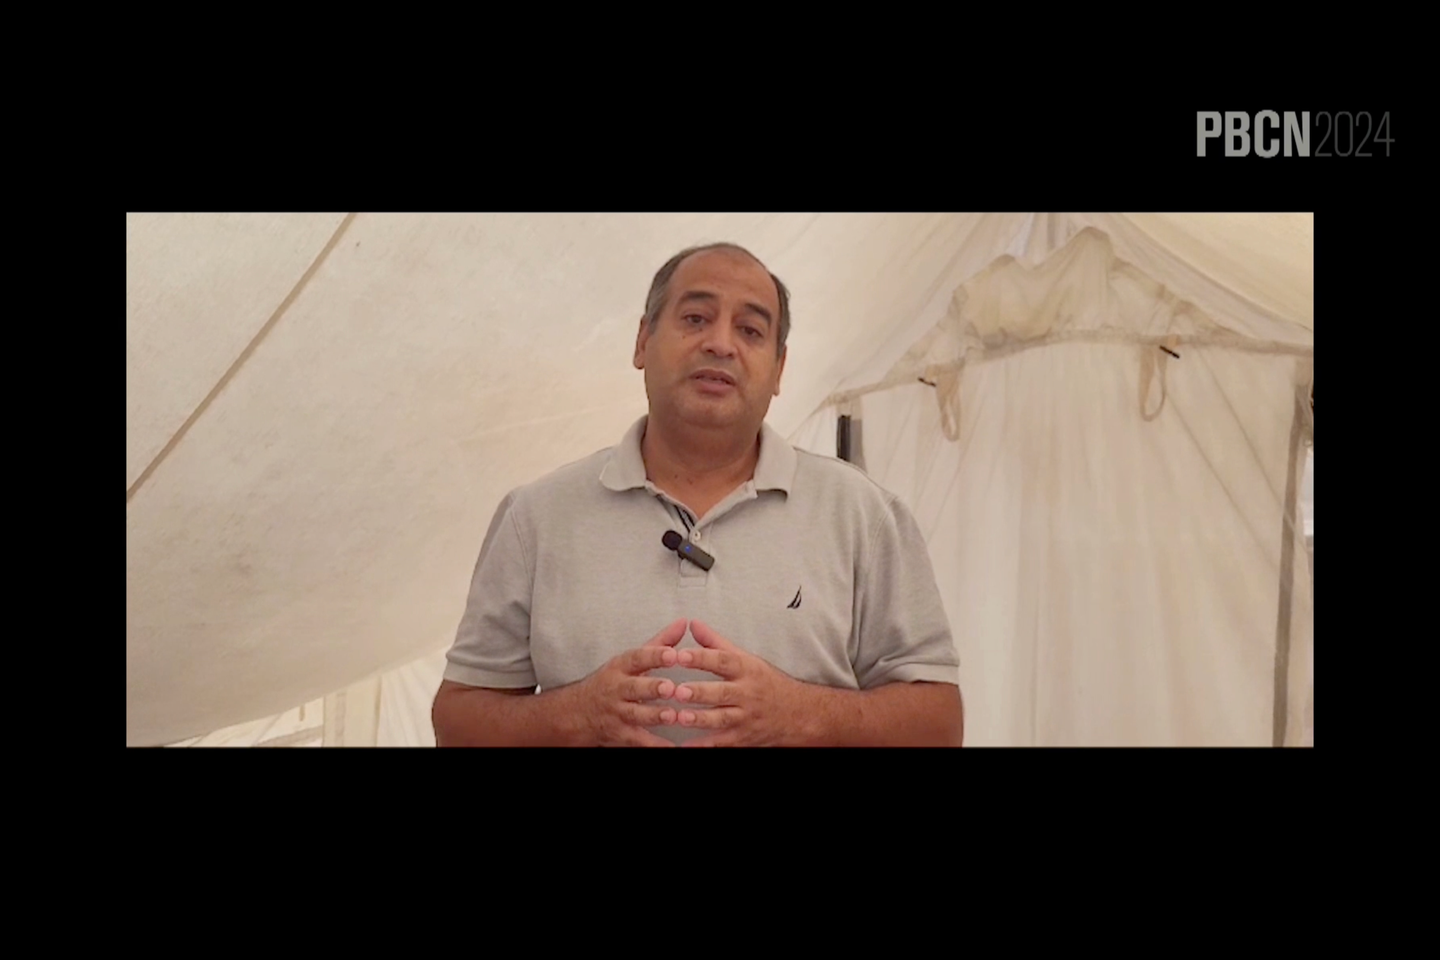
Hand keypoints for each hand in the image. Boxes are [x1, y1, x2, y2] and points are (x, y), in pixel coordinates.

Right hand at [570, 618, 687, 746]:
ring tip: (672, 716)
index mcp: (621, 667)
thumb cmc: (612, 682)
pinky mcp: (621, 734)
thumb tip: (683, 623)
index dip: (654, 656)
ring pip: (636, 714)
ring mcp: (617, 713)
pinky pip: (639, 740)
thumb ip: (659, 643)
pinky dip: (655, 745)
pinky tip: (672, 747)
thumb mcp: (630, 660)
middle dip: (652, 687)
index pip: (637, 658)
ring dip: (654, 715)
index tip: (672, 654)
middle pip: (634, 687)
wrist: (577, 713)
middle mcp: (617, 689)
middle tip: (670, 687)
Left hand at [669, 620, 811, 746]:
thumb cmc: (767, 683)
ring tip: (680, 717)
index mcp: (746, 670)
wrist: (798, 714)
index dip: (702, 657)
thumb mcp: (746, 659)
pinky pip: (722, 744)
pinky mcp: (743, 738)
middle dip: (700, 692)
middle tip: (677, 690)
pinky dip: (705, 746)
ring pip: (721, 719)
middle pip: (722, 692)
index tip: (681, 655)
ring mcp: (745, 718)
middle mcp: (747, 694)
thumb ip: (716, 643)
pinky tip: (686, 747)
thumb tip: (693, 623)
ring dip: (700, 719)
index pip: (723, 661)